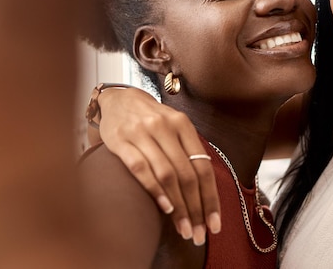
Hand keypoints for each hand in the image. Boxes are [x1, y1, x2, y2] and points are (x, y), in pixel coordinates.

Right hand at [96, 87, 220, 244]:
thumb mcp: (175, 127)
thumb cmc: (151, 119)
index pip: (203, 167)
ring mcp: (142, 133)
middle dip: (196, 208)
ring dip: (178, 206)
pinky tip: (165, 208)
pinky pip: (141, 168)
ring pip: (167, 174)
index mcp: (183, 125)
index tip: (214, 225)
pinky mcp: (120, 141)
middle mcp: (165, 127)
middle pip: (187, 175)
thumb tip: (206, 191)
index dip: (211, 199)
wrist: (118, 98)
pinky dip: (154, 190)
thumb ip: (188, 152)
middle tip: (198, 234)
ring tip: (184, 228)